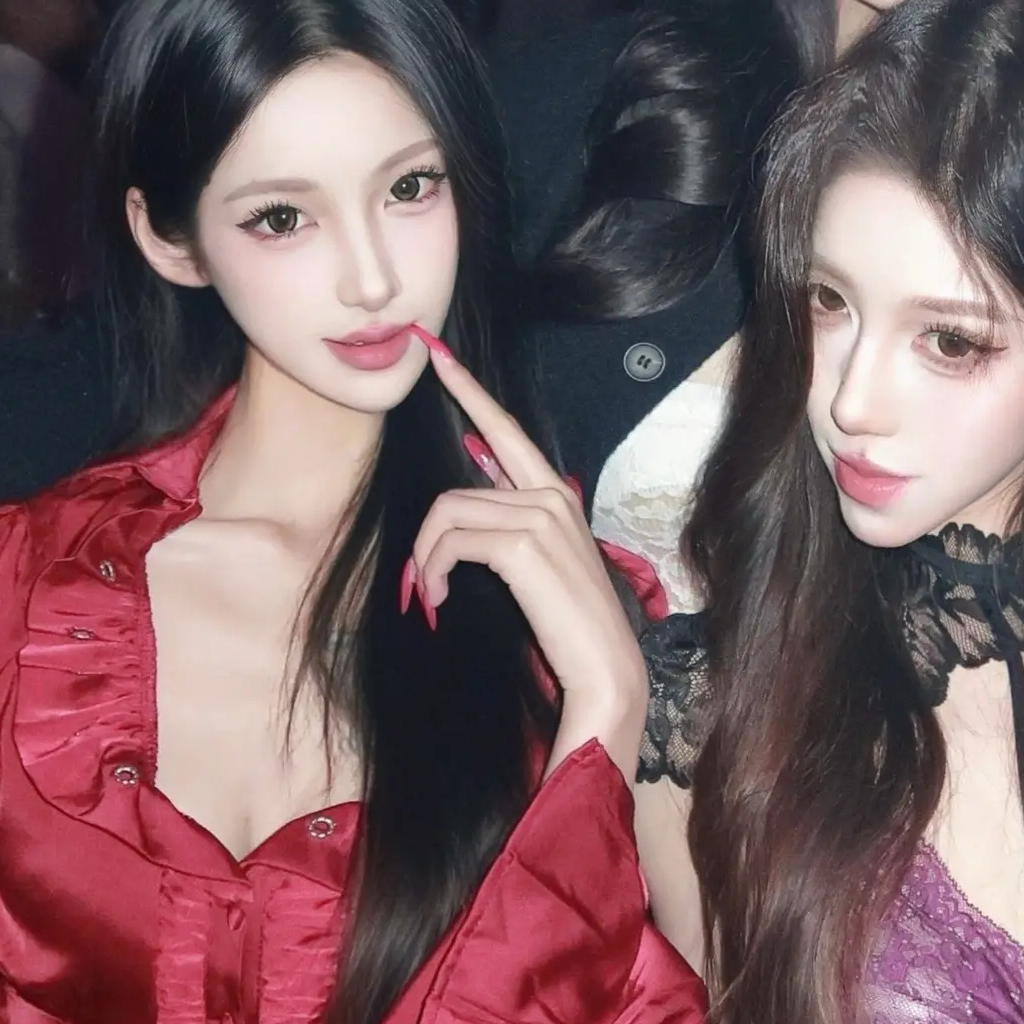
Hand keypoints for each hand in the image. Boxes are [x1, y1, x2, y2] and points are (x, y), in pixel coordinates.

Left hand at [409, 334, 649, 779]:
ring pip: (448, 514)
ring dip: (428, 560)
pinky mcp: (522, 545)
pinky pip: (452, 541)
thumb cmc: (570, 626)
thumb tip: (463, 508)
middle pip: (458, 491)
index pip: (505, 430)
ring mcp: (539, 516)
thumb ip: (509, 528)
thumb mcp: (541, 566)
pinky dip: (434, 570)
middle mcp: (549, 495)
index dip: (469, 391)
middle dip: (427, 535)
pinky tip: (440, 598)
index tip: (438, 356)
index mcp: (555, 495)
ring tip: (435, 598)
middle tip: (417, 576)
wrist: (605, 668)